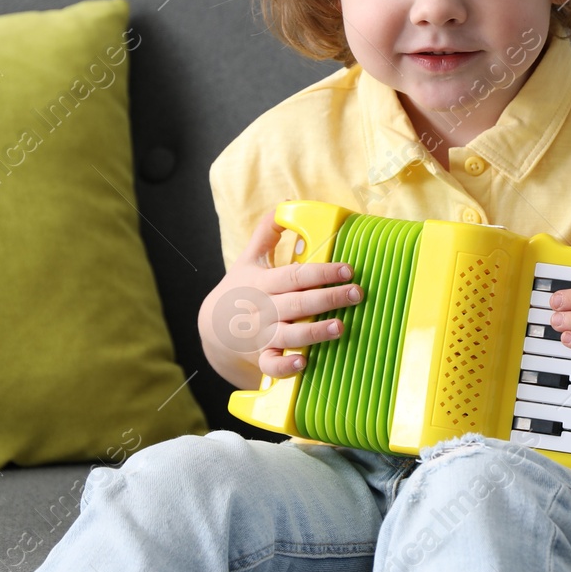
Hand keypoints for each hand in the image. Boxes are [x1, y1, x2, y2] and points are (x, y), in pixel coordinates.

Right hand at [203, 209, 363, 379]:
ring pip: (289, 335)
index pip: (294, 275)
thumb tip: (285, 205)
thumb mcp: (249, 258)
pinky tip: (303, 363)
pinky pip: (273, 365)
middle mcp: (264, 309)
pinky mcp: (262, 357)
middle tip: (356, 293)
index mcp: (263, 282)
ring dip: (314, 333)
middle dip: (328, 298)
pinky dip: (286, 366)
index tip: (347, 269)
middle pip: (297, 303)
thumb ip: (267, 232)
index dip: (321, 272)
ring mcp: (262, 335)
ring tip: (340, 327)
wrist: (213, 327)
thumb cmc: (239, 288)